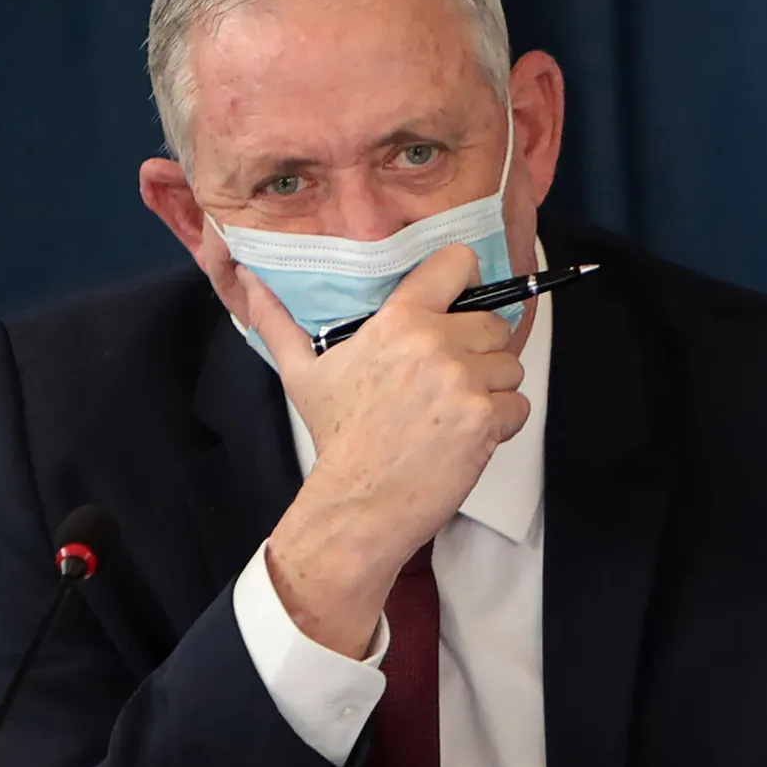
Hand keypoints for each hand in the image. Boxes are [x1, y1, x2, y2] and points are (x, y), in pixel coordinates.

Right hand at [241, 245, 529, 656]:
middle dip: (479, 350)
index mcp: (398, 321)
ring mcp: (463, 381)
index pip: (458, 264)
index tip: (459, 304)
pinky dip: (503, 423)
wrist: (357, 502)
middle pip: (493, 322)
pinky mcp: (485, 419)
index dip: (465, 282)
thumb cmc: (337, 437)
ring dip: (492, 388)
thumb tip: (248, 281)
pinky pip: (518, 405)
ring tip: (454, 412)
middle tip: (448, 381)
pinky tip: (467, 436)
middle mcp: (435, 343)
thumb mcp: (303, 372)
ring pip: (509, 366)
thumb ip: (279, 321)